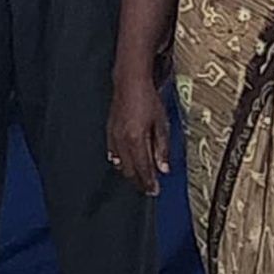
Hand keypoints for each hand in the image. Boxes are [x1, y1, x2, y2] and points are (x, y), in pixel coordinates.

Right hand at [106, 79, 170, 196]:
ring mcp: (114, 136)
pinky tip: (123, 164)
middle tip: (148, 189)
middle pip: (130, 170)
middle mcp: (122, 140)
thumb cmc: (147, 99)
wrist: (129, 82)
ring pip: (120, 163)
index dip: (149, 182)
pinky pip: (113, 153)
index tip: (155, 191)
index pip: (144, 168)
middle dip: (139, 181)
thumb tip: (163, 168)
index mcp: (136, 139)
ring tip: (139, 179)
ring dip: (130, 173)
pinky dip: (119, 161)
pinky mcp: (109, 131)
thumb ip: (162, 148)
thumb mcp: (161, 123)